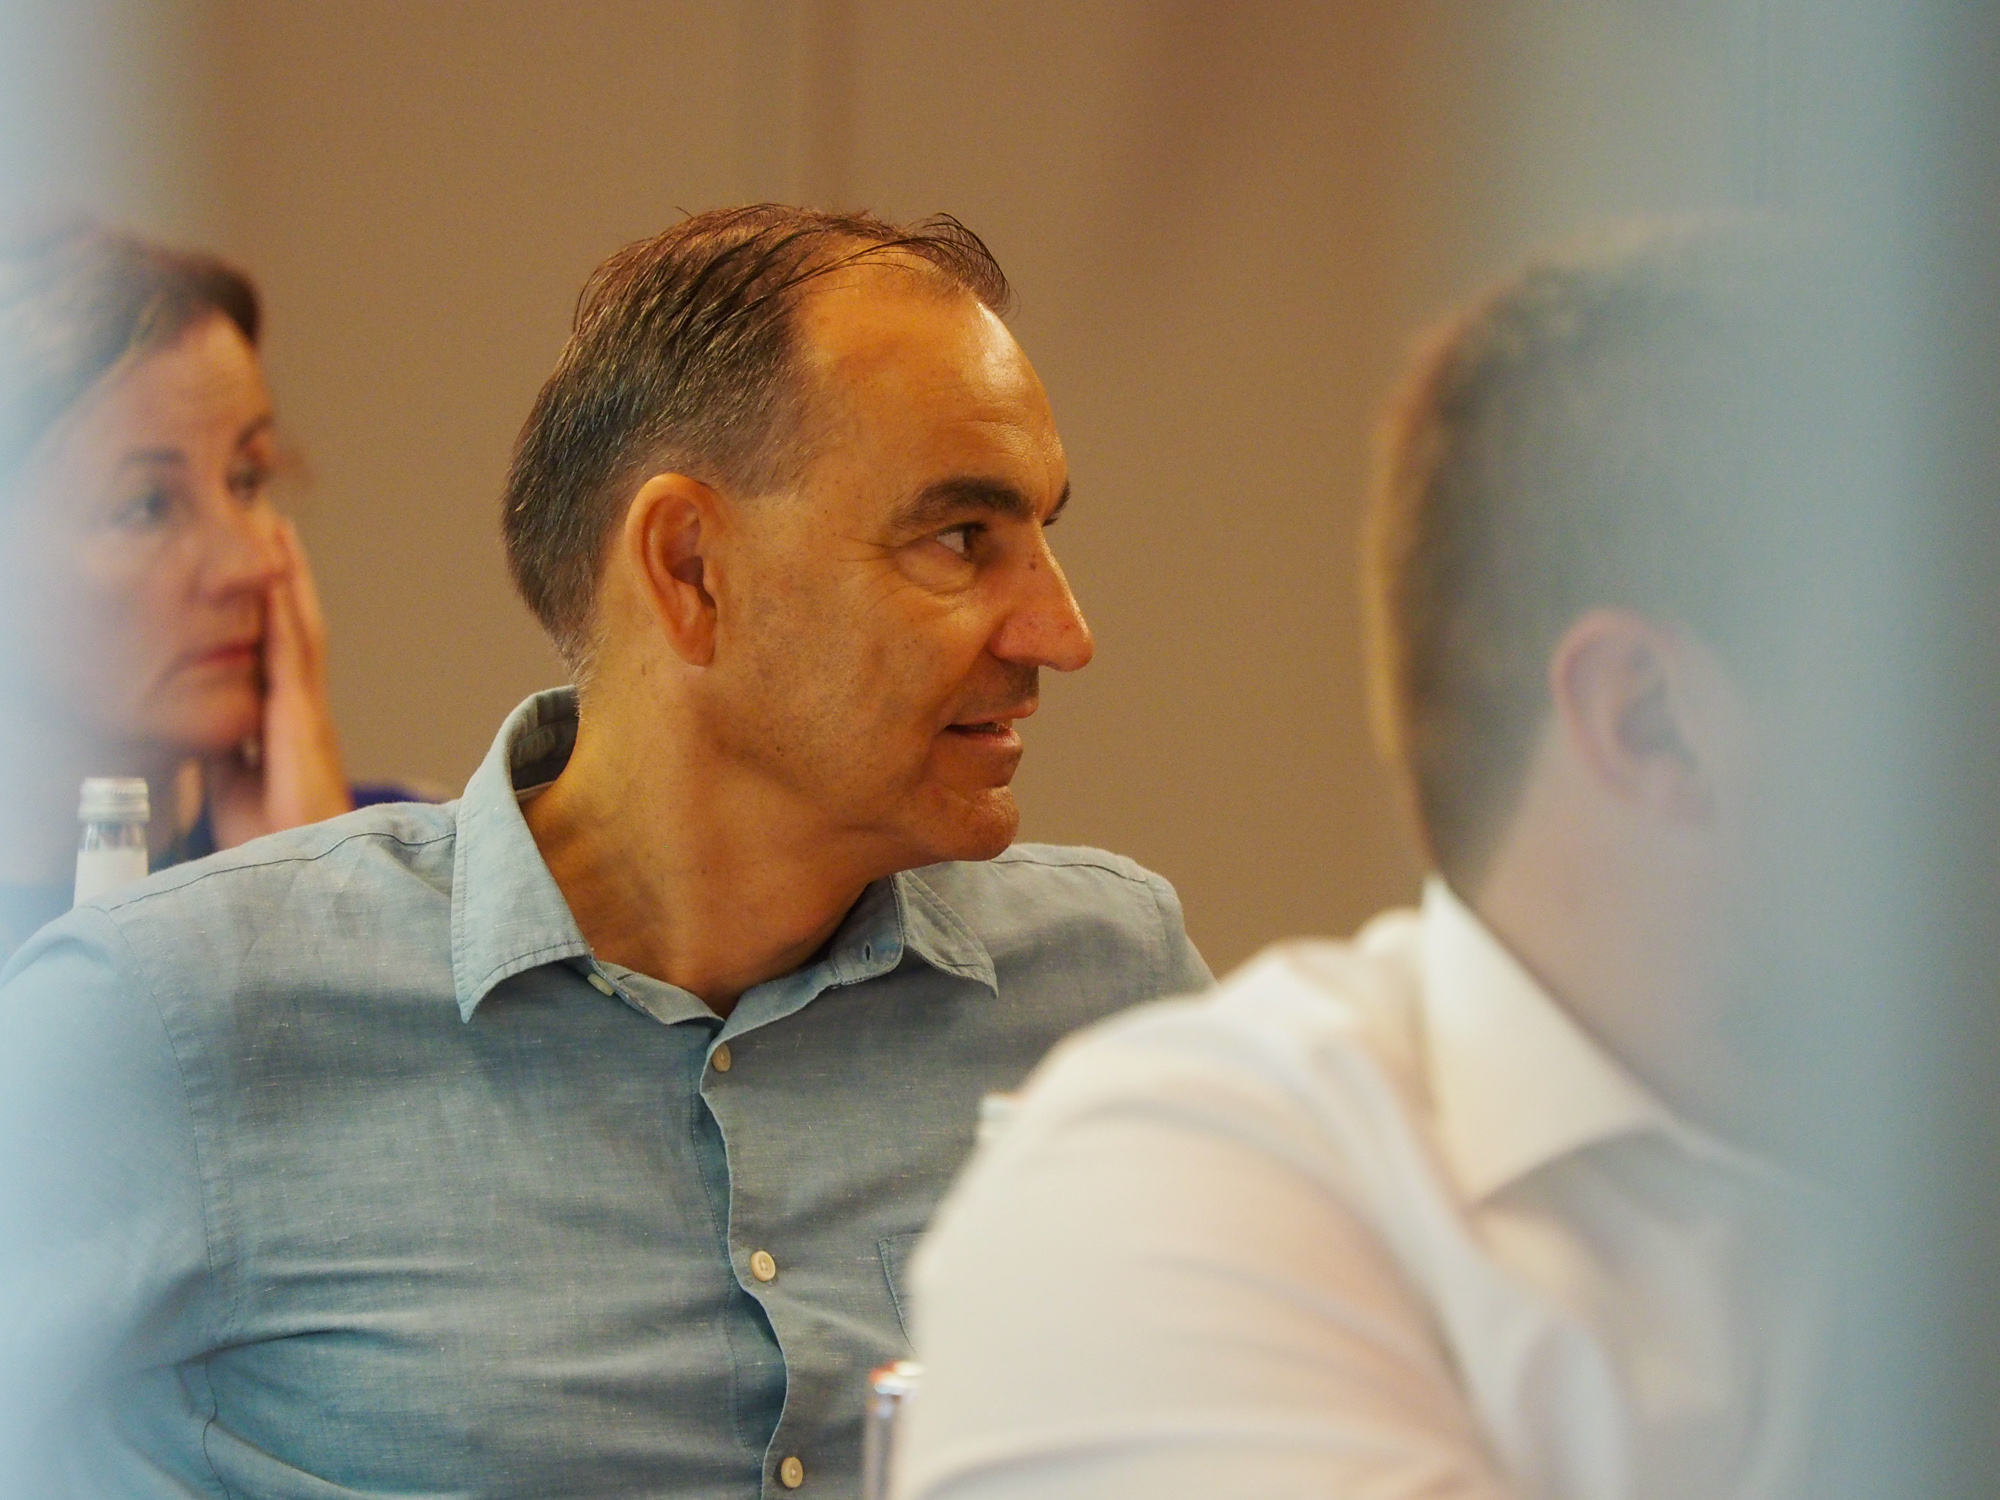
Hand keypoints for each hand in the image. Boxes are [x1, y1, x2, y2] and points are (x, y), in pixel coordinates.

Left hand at [208, 518, 353, 846]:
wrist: (301, 869)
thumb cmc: (273, 841)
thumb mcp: (231, 785)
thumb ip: (223, 746)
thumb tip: (205, 715)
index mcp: (289, 724)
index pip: (279, 651)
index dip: (275, 605)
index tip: (268, 565)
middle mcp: (305, 709)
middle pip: (297, 627)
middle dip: (289, 575)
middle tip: (277, 523)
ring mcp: (308, 711)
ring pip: (301, 629)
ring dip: (292, 578)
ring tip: (281, 530)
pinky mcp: (303, 720)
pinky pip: (293, 656)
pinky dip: (287, 614)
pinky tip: (279, 580)